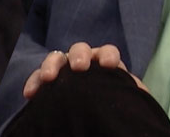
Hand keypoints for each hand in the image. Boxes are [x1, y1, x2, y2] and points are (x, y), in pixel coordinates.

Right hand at [23, 42, 148, 98]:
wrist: (93, 119)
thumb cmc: (112, 105)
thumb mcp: (124, 99)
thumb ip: (132, 94)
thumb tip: (139, 95)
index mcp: (105, 63)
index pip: (108, 52)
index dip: (108, 56)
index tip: (109, 65)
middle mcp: (84, 62)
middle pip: (80, 50)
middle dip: (79, 55)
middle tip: (79, 67)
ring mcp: (64, 69)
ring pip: (57, 58)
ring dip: (53, 64)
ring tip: (49, 77)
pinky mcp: (48, 82)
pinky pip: (38, 77)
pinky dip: (34, 82)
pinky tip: (30, 93)